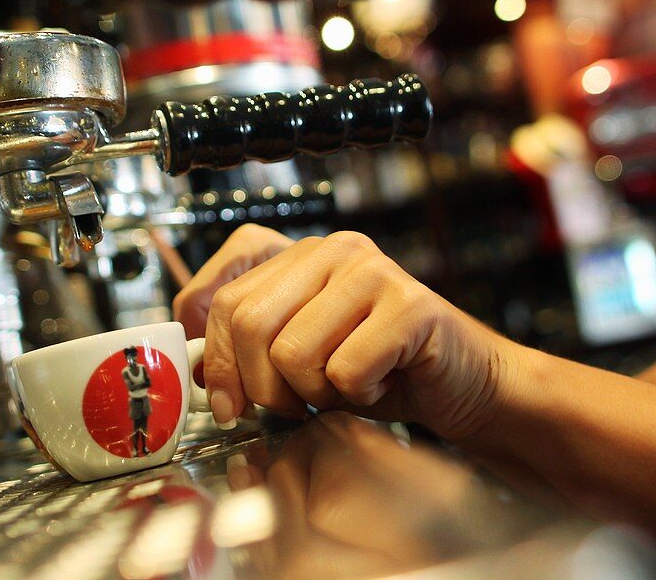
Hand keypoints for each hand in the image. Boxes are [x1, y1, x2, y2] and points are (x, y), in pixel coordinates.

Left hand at [172, 224, 513, 438]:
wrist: (461, 384)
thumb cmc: (379, 371)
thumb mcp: (298, 357)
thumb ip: (247, 348)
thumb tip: (194, 368)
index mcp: (297, 255)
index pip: (219, 290)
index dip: (210, 349)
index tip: (223, 395)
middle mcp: (331, 250)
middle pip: (246, 321)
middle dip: (259, 385)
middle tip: (291, 406)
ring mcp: (372, 271)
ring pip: (291, 352)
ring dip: (314, 395)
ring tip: (347, 387)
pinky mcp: (410, 304)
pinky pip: (345, 370)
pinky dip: (359, 397)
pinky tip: (382, 384)